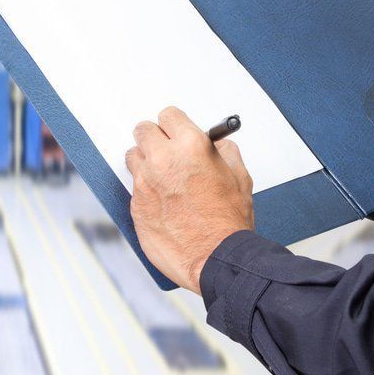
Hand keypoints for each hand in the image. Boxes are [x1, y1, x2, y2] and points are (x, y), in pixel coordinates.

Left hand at [126, 106, 254, 293]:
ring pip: (133, 157)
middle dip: (155, 138)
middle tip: (165, 150)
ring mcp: (145, 183)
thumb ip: (225, 153)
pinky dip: (145, 190)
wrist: (216, 258)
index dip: (174, 125)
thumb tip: (217, 145)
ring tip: (162, 178)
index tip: (175, 131)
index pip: (168, 115)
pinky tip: (163, 202)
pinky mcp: (136, 205)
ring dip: (145, 163)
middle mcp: (163, 160)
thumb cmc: (229, 223)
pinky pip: (134, 187)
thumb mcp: (240, 178)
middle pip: (143, 131)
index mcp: (190, 146)